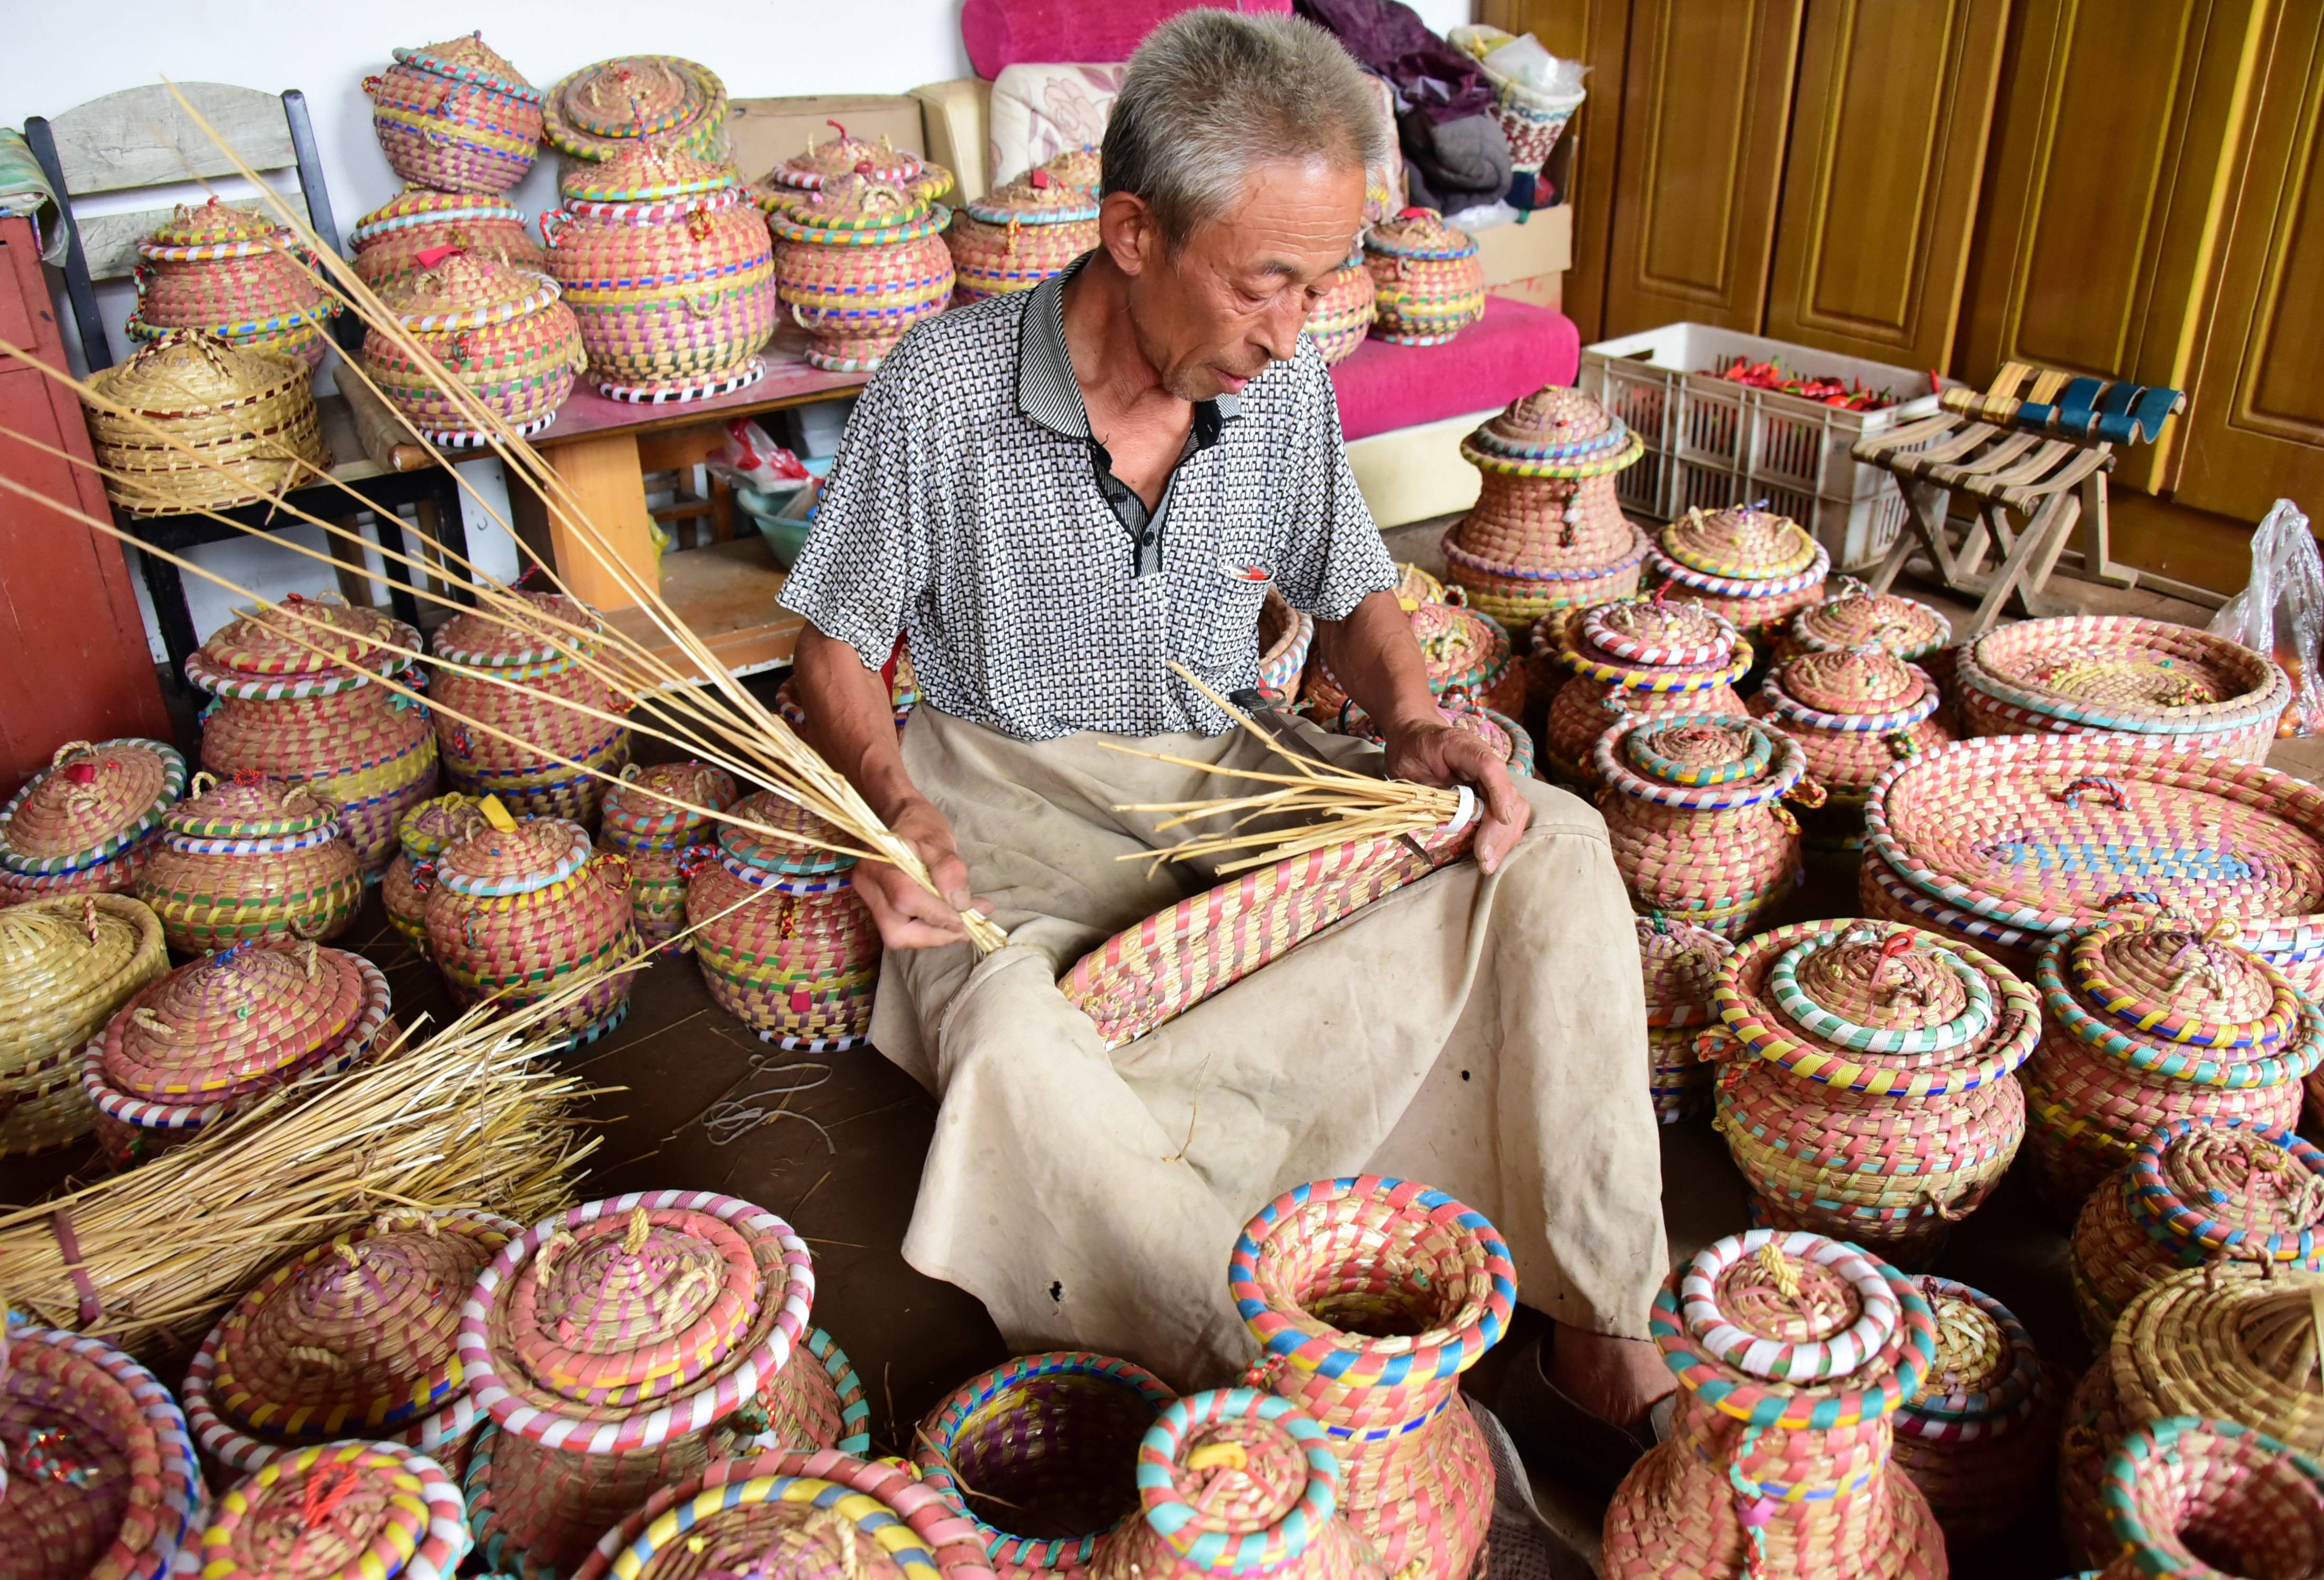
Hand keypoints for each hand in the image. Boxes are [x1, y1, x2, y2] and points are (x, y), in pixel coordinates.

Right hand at [851, 796, 993, 948]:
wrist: (900, 819)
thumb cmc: (920, 825)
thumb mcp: (939, 839)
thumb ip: (950, 870)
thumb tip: (960, 904)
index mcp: (879, 864)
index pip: (905, 899)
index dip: (937, 914)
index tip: (966, 918)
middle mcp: (868, 886)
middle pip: (897, 930)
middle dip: (935, 935)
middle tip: (967, 929)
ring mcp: (870, 900)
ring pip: (898, 935)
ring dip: (935, 935)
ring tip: (963, 925)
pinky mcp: (879, 908)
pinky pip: (902, 930)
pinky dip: (928, 930)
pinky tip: (949, 921)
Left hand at [1382, 718, 1531, 873]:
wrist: (1414, 735)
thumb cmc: (1410, 749)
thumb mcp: (1407, 767)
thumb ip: (1430, 791)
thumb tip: (1453, 821)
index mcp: (1462, 746)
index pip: (1490, 766)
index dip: (1500, 793)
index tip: (1501, 819)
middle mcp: (1484, 761)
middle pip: (1509, 794)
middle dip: (1500, 830)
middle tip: (1485, 859)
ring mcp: (1490, 778)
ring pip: (1513, 808)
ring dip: (1503, 837)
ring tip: (1487, 863)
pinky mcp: (1489, 793)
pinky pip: (1503, 814)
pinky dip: (1499, 835)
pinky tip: (1489, 853)